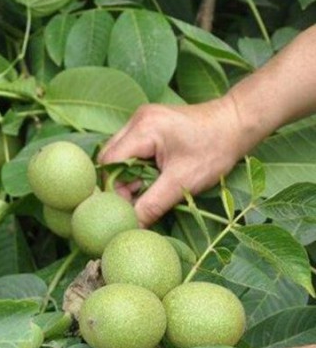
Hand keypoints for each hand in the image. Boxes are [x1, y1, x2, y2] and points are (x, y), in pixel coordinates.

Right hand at [99, 98, 245, 225]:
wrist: (238, 122)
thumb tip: (131, 228)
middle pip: (109, 158)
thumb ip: (151, 206)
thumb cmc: (214, 150)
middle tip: (137, 199)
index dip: (113, 189)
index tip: (129, 206)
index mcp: (143, 129)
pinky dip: (135, 168)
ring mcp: (142, 120)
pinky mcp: (149, 125)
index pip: (109, 163)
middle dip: (119, 183)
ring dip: (127, 176)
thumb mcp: (182, 183)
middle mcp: (137, 120)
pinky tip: (150, 178)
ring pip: (118, 155)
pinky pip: (130, 150)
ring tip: (146, 189)